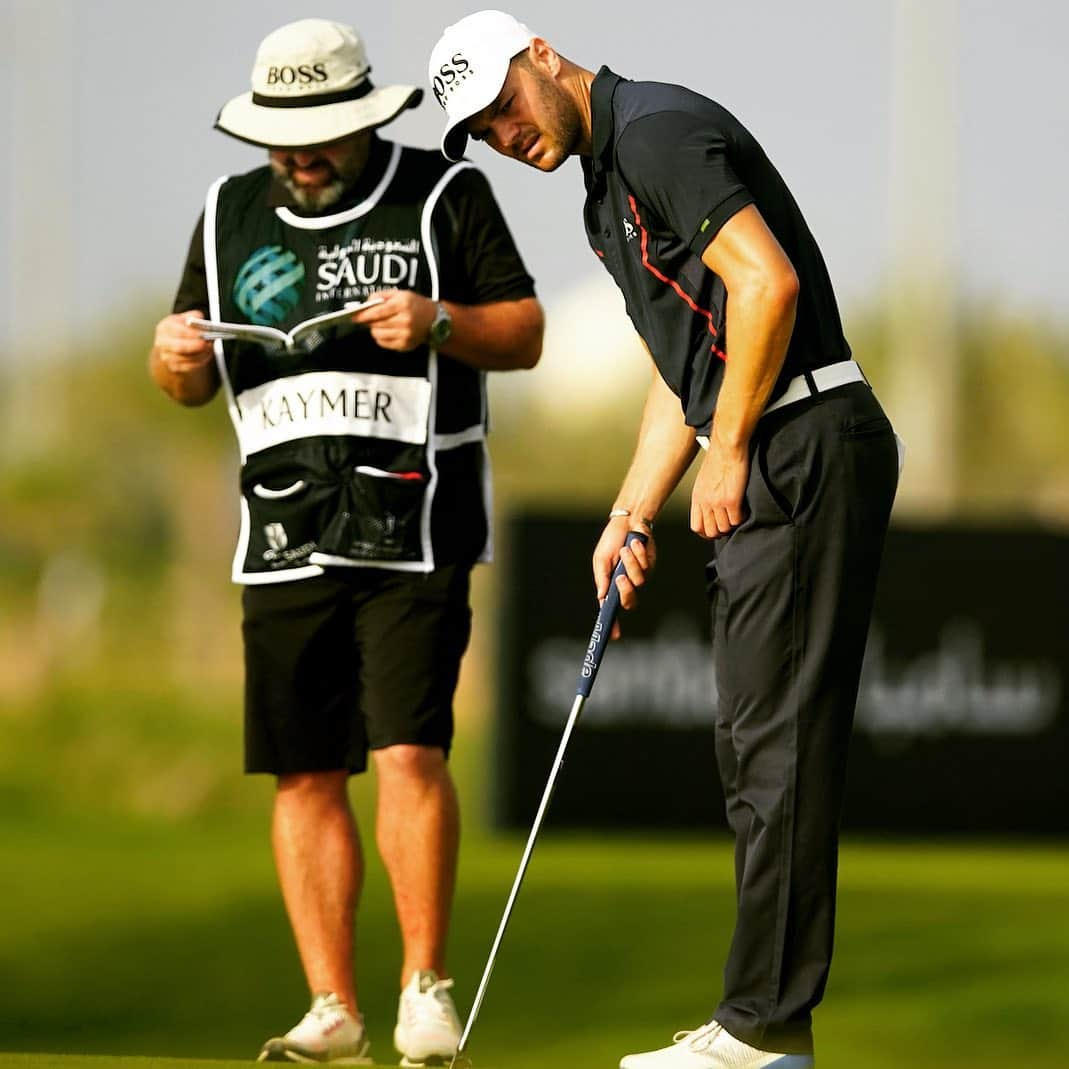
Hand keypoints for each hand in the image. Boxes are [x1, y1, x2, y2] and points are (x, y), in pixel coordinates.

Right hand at [154, 311, 213, 371]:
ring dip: (202, 354)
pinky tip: (206, 354)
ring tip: (210, 348)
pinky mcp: (174, 367)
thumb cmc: (181, 331)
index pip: (177, 331)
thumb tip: (200, 318)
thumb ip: (193, 316)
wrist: (170, 347)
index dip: (192, 333)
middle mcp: (162, 343)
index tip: (204, 333)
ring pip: (187, 358)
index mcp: (164, 328)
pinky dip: (201, 361)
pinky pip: (190, 366)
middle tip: (208, 343)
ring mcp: (167, 357)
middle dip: (196, 345)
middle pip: (180, 347)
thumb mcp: (185, 319)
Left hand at [352, 290, 436, 351]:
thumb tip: (365, 304)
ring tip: (380, 324)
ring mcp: (406, 335)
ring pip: (378, 334)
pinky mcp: (405, 345)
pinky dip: (381, 337)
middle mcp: (405, 321)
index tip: (354, 316)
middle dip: (368, 321)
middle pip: (376, 324)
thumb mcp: (400, 293)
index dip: (364, 315)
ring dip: (374, 329)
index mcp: (403, 305)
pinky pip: (383, 343)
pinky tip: (387, 331)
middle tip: (367, 318)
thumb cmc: (415, 305)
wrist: (434, 320)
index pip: (378, 311)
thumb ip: (381, 295)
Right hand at [592, 518, 656, 638]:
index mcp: (610, 585)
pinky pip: (646, 568)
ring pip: (638, 582)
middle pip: (629, 602)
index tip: (612, 635)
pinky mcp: (650, 566)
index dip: (612, 624)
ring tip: (625, 548)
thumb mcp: (601, 559)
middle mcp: (625, 584)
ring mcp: (639, 576)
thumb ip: (602, 578)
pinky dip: (639, 555)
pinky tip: (635, 543)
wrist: (628, 521)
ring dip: (631, 564)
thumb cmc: (612, 540)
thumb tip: (602, 597)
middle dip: (626, 591)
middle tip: (620, 578)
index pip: (611, 609)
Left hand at [691, 436, 749, 537]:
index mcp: (697, 497)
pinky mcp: (732, 500)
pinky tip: (743, 509)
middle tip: (729, 524)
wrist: (727, 447)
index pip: (696, 526)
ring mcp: (718, 503)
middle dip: (720, 532)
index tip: (714, 531)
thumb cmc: (718, 458)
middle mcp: (705, 502)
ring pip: (724, 528)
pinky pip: (736, 520)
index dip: (706, 532)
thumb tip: (711, 506)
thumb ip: (705, 495)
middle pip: (710, 531)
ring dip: (732, 524)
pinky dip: (742, 517)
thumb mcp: (704, 479)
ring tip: (737, 515)